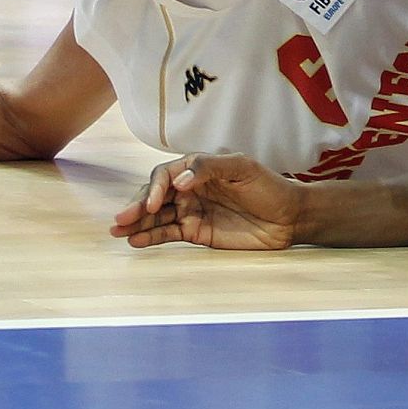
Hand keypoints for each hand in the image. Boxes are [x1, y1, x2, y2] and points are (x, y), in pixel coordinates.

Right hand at [110, 154, 302, 249]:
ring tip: (118, 231)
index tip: (152, 204)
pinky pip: (168, 234)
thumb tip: (179, 180)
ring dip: (136, 223)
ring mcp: (191, 211)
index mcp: (198, 168)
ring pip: (156, 216)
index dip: (155, 188)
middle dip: (136, 206)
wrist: (288, 217)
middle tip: (121, 219)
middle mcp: (189, 188)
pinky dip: (151, 237)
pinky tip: (136, 241)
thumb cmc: (268, 185)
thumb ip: (209, 167)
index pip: (166, 175)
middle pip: (154, 195)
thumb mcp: (242, 167)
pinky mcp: (196, 232)